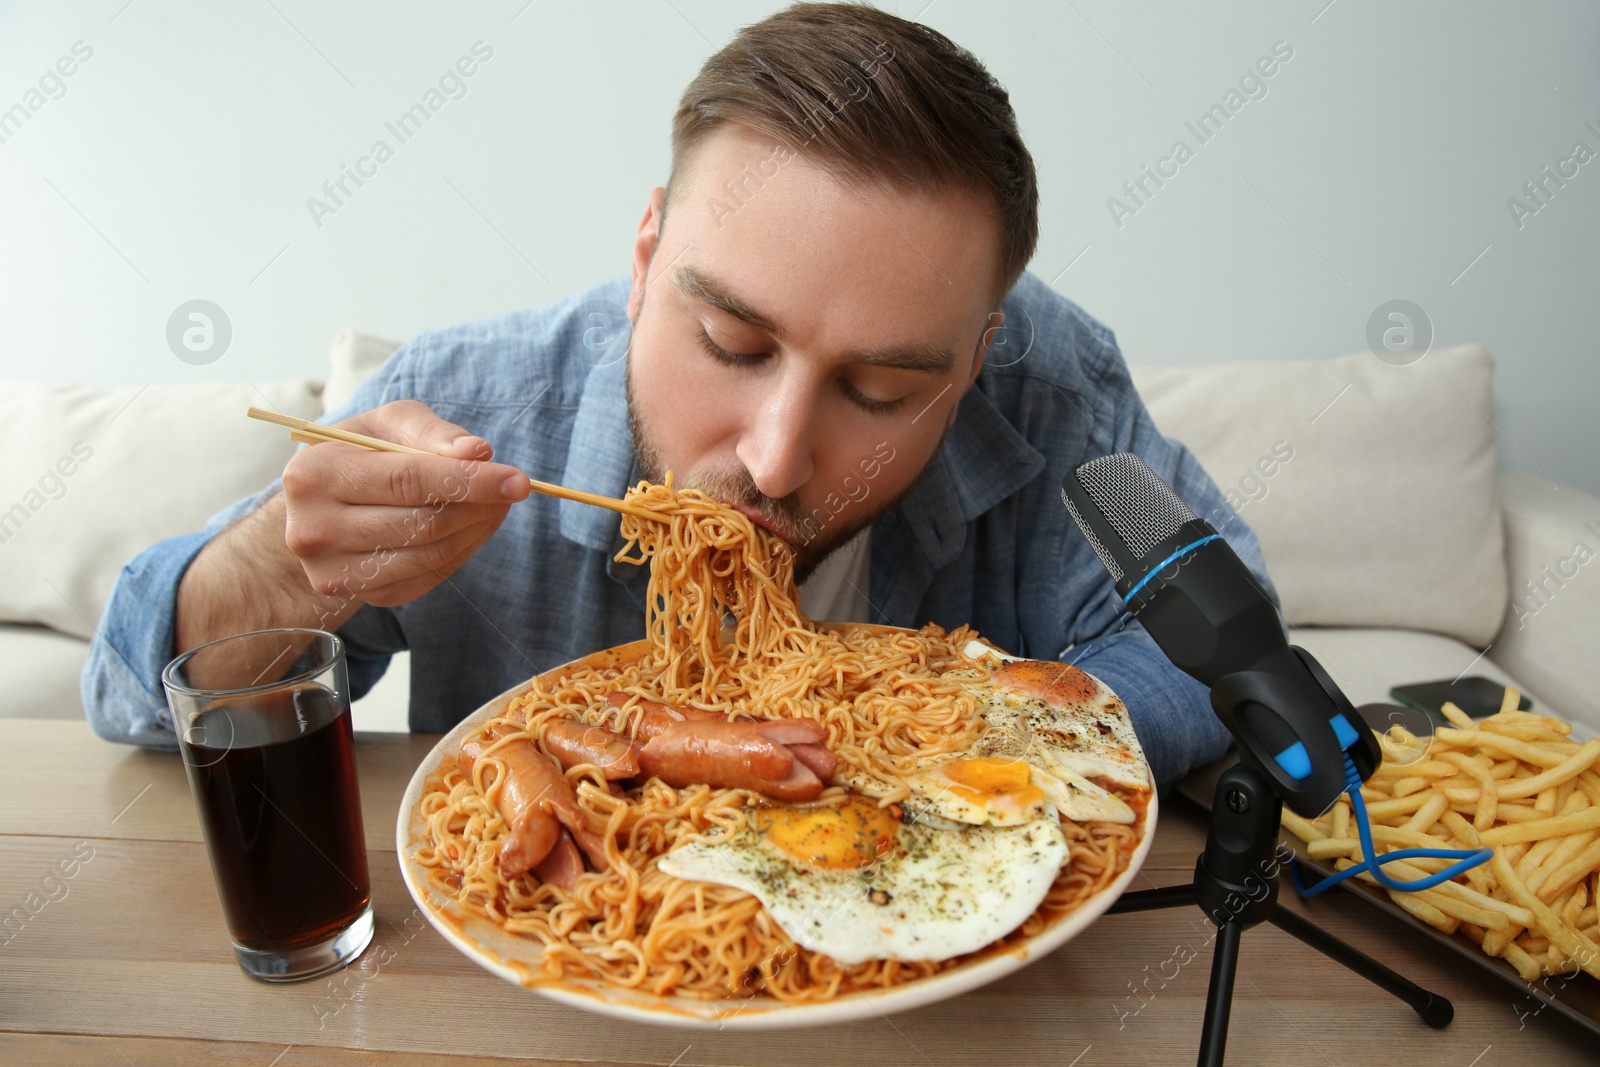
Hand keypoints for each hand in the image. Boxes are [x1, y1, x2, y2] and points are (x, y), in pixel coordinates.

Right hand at [279, 400, 528, 607]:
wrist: (314, 509)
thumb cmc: (358, 455)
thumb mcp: (385, 424)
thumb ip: (430, 432)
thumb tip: (477, 451)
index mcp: (315, 474)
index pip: (407, 479)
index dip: (469, 480)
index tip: (517, 480)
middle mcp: (314, 528)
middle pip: (423, 523)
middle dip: (480, 505)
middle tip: (512, 489)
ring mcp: (333, 570)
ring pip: (430, 555)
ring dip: (476, 529)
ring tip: (495, 505)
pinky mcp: (356, 594)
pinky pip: (426, 578)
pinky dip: (460, 552)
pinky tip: (472, 529)